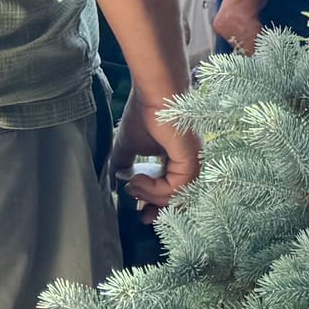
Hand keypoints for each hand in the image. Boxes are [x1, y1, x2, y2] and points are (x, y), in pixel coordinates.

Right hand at [111, 93, 199, 222]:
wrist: (154, 91)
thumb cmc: (144, 111)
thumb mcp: (128, 145)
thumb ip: (123, 165)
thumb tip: (115, 182)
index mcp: (176, 159)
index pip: (172, 189)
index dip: (157, 204)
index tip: (141, 214)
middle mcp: (188, 162)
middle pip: (178, 198)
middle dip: (159, 210)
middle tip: (142, 218)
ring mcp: (193, 162)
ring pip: (175, 196)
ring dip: (150, 196)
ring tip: (133, 186)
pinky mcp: (191, 160)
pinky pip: (175, 188)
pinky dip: (155, 190)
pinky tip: (139, 179)